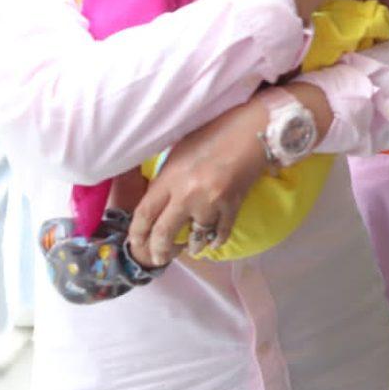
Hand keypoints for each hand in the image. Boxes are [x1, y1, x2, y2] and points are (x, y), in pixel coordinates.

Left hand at [126, 100, 268, 266]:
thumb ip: (167, 178)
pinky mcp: (233, 206)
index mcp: (170, 178)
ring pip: (196, 237)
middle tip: (158, 259)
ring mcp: (212, 203)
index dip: (137, 232)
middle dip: (159, 251)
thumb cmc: (213, 133)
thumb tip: (159, 199)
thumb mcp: (179, 153)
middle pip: (164, 233)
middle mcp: (187, 195)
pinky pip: (221, 232)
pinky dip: (216, 240)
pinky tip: (214, 243)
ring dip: (192, 247)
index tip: (136, 242)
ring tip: (192, 250)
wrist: (252, 130)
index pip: (145, 213)